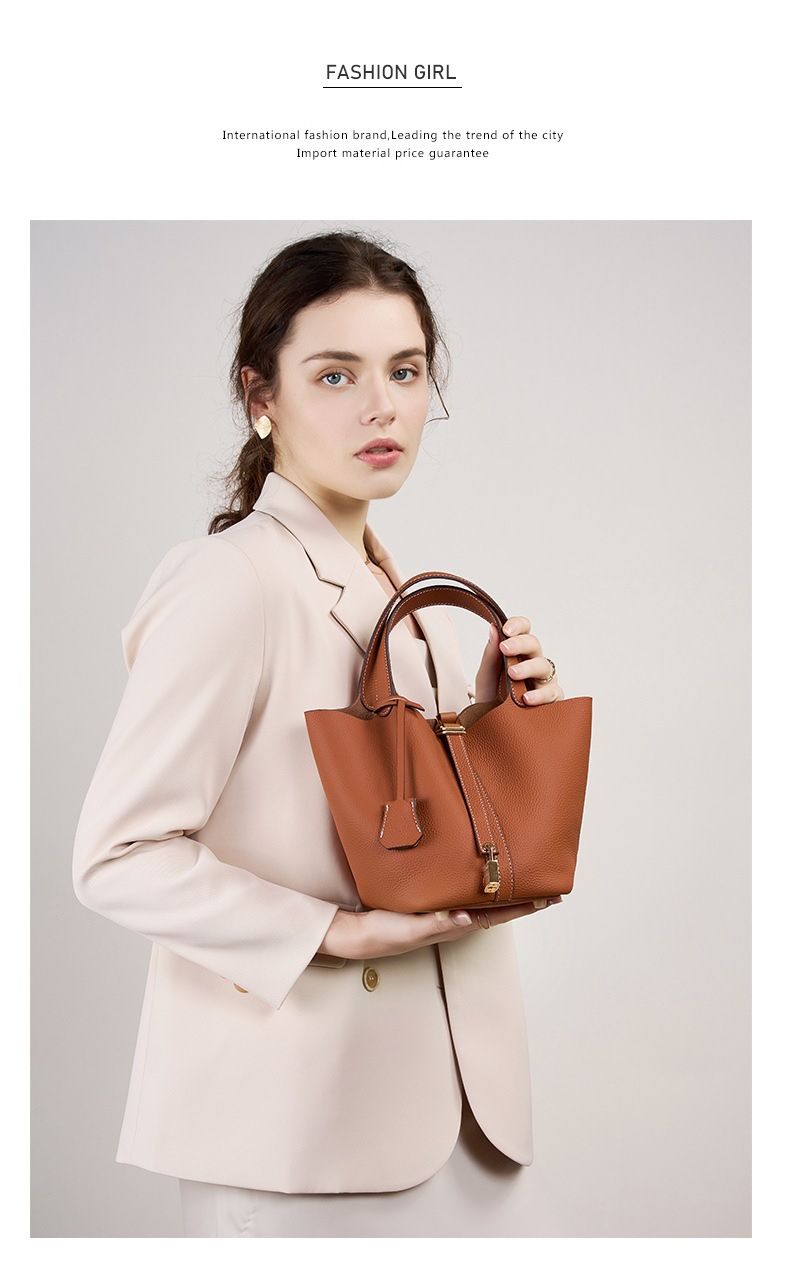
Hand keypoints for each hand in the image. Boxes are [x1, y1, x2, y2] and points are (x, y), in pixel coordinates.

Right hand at [317, 896, 562, 960]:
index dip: (526, 906)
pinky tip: (483, 872)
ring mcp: (446, 911)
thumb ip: (437, 923)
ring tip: (524, 873)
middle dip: (525, 895)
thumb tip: (465, 916)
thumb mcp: (411, 928)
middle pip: (498, 906)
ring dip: (505, 888)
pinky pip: (465, 891)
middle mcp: (457, 919)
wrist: (360, 936)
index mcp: (457, 925)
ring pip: (484, 899)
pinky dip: (481, 883)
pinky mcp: (434, 902)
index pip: (499, 914)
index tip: (550, 898)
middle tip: (549, 881)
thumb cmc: (385, 934)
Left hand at [474, 615, 564, 705]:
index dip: (518, 625)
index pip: (524, 630)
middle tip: (505, 649)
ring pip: (545, 666)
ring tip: (513, 674)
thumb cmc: (492, 699)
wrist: (494, 728)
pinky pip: (552, 694)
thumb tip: (493, 628)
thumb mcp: (486, 677)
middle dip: (520, 644)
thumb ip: (490, 654)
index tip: (506, 629)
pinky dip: (540, 695)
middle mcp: (534, 663)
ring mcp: (544, 681)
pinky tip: (527, 698)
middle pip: (535, 644)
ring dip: (529, 668)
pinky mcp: (552, 700)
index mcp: (518, 653)